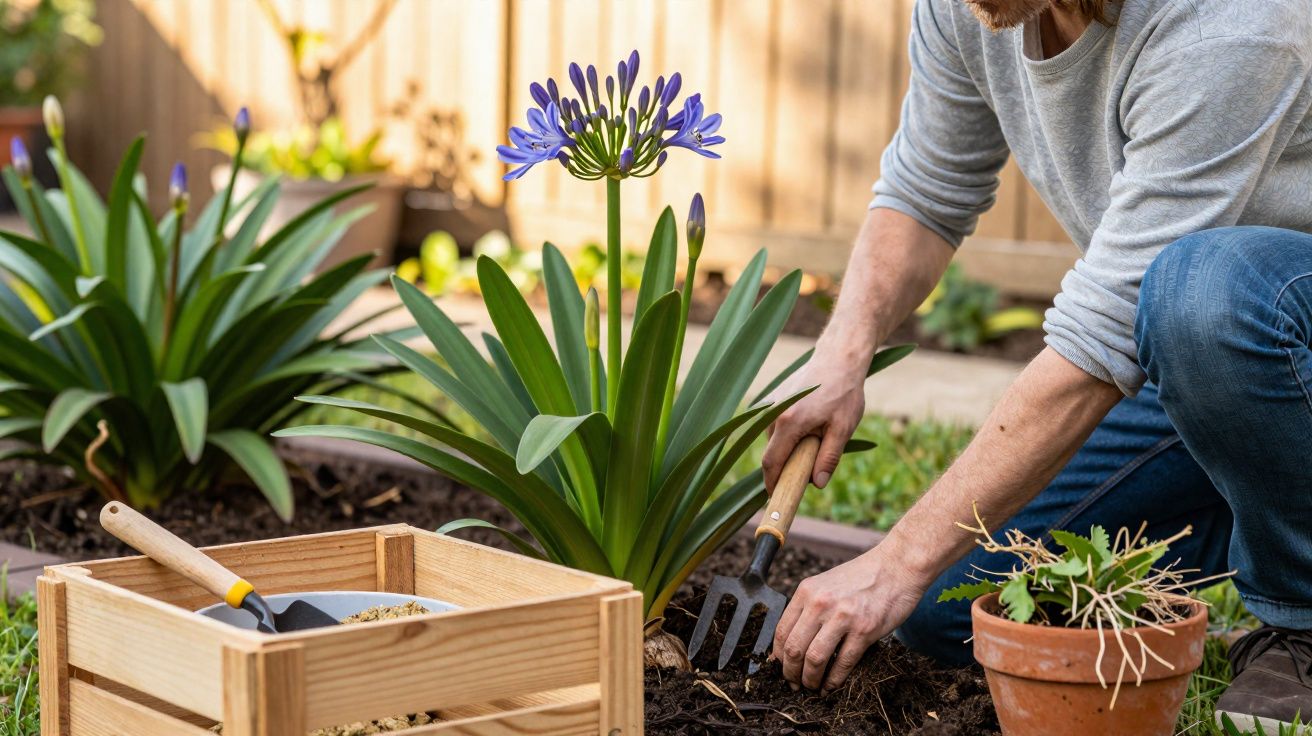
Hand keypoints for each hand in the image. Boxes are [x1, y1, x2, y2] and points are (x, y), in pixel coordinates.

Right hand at [762, 355, 865, 490]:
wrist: (839, 357)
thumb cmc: (843, 392)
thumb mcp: (843, 428)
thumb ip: (829, 458)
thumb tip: (818, 484)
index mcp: (788, 423)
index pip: (771, 463)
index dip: (772, 483)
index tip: (777, 497)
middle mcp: (773, 413)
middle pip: (773, 452)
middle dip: (787, 466)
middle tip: (811, 467)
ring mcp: (772, 404)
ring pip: (774, 439)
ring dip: (790, 448)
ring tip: (817, 438)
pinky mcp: (774, 398)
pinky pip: (776, 425)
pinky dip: (789, 433)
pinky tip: (811, 422)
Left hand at [773, 547, 926, 690]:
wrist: (897, 566)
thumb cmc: (862, 577)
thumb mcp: (826, 584)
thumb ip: (809, 607)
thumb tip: (792, 641)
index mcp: (807, 591)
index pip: (781, 631)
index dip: (778, 657)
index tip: (781, 668)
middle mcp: (820, 603)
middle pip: (794, 649)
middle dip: (791, 673)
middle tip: (794, 684)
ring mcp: (843, 617)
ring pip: (815, 659)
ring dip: (810, 680)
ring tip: (812, 687)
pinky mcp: (865, 630)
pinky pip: (842, 663)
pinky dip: (834, 680)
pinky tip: (831, 687)